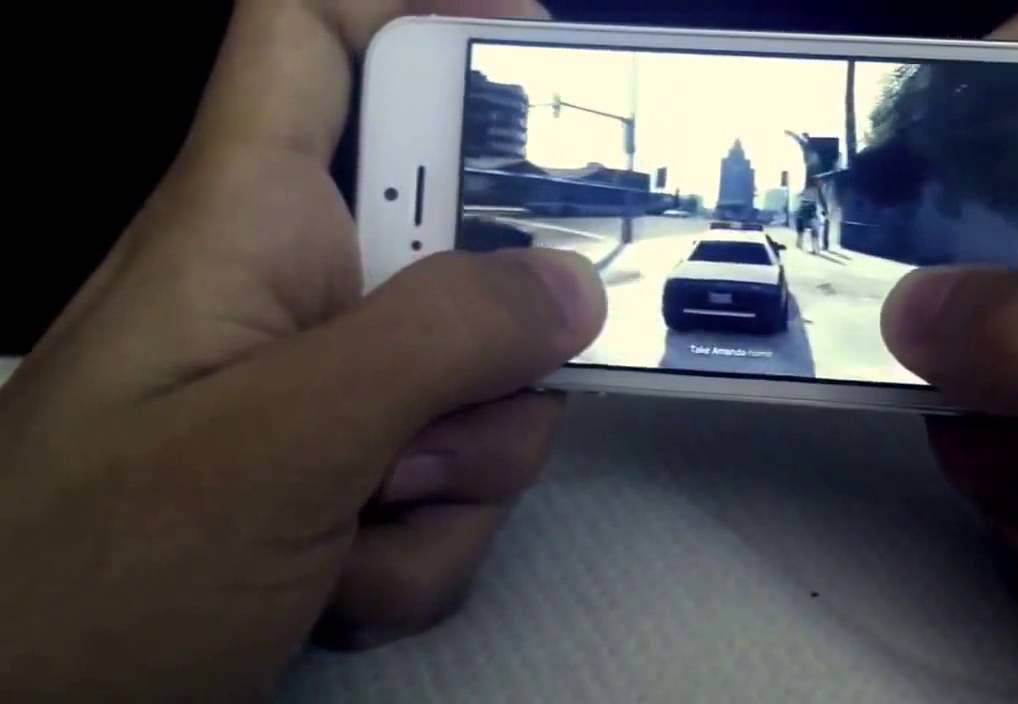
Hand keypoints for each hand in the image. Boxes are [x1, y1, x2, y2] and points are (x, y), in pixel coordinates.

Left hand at [0, 1, 604, 699]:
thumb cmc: (93, 575)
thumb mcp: (274, 446)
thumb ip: (436, 344)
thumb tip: (572, 285)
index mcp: (244, 222)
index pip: (313, 38)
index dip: (422, 8)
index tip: (540, 52)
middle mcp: (293, 292)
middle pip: (457, 247)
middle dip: (494, 346)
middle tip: (461, 410)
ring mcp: (321, 396)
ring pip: (475, 388)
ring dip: (458, 478)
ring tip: (356, 533)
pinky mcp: (339, 482)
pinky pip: (449, 484)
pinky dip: (423, 549)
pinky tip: (339, 588)